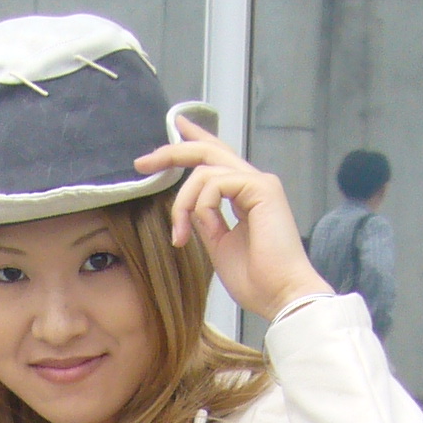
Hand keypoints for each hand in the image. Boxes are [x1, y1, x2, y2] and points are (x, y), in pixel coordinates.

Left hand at [134, 116, 326, 320]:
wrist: (281, 295)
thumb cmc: (256, 279)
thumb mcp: (218, 246)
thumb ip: (205, 220)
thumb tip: (189, 206)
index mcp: (244, 195)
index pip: (217, 158)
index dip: (195, 141)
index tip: (175, 127)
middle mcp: (253, 183)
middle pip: (208, 151)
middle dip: (172, 152)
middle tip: (141, 162)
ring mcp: (260, 183)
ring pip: (203, 171)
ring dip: (182, 203)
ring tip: (179, 235)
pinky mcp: (262, 187)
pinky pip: (215, 183)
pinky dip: (202, 206)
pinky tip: (207, 230)